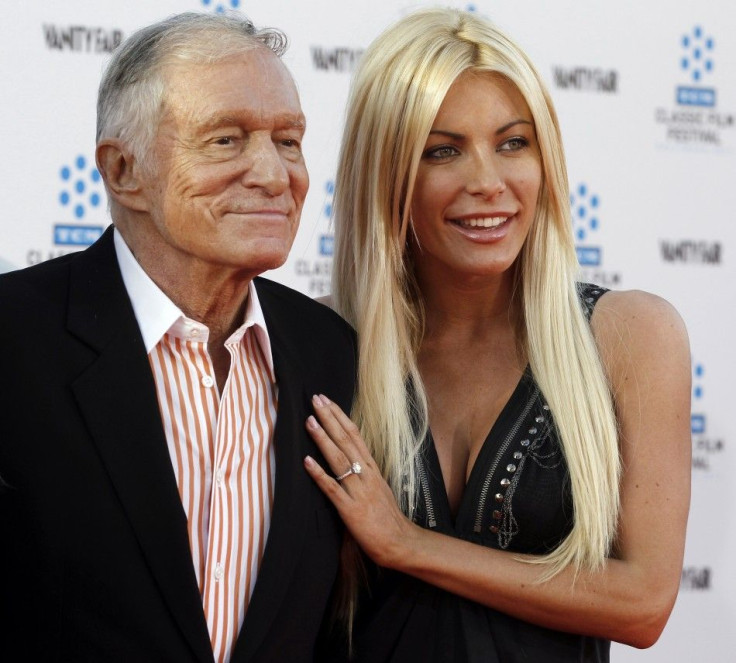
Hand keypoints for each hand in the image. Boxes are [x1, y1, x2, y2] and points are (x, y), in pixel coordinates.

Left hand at [303, 394, 415, 567]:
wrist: (400, 542)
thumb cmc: (387, 517)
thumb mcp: (378, 487)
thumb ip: (364, 472)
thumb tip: (349, 458)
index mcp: (372, 468)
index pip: (355, 435)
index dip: (340, 417)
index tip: (327, 401)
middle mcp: (366, 475)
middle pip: (346, 440)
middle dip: (330, 418)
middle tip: (316, 399)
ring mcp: (358, 491)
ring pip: (339, 459)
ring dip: (323, 439)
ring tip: (310, 421)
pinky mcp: (350, 509)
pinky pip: (332, 488)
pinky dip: (319, 474)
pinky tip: (307, 462)